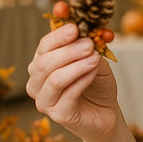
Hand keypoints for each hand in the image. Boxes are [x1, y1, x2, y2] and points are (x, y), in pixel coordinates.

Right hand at [26, 23, 119, 140]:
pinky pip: (69, 94)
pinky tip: (94, 72)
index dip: (58, 34)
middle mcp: (37, 83)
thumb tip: (85, 29)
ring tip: (95, 57)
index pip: (44, 46)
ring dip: (76, 65)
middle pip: (44, 62)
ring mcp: (44, 101)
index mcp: (41, 65)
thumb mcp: (94, 59)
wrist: (106, 114)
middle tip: (89, 44)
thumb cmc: (97, 85)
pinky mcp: (58, 115)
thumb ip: (87, 45)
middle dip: (68, 50)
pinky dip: (83, 80)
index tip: (75, 27)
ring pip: (54, 78)